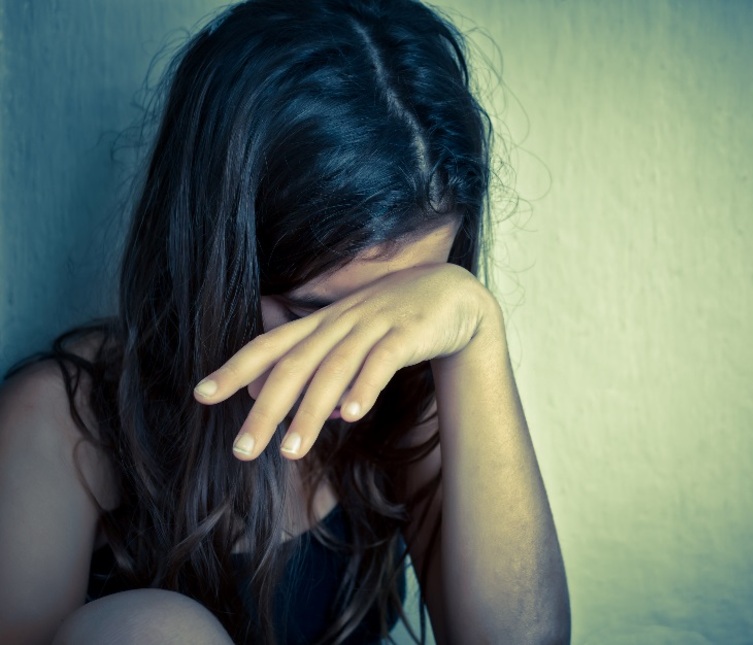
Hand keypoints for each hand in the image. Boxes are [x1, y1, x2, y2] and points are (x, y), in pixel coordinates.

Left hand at [193, 263, 495, 459]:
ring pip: (333, 369)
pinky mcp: (408, 334)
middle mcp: (340, 323)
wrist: (452, 292)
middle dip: (265, 409)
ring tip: (290, 452)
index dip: (235, 368)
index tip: (201, 395)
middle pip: (295, 366)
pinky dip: (365, 387)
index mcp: (322, 324)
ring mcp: (374, 326)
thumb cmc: (393, 319)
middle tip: (241, 450)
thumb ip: (319, 364)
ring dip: (310, 412)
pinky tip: (352, 417)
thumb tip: (291, 403)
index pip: (270, 346)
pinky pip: (382, 362)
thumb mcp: (349, 335)